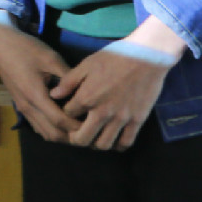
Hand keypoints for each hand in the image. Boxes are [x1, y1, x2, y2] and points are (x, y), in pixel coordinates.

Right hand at [0, 16, 79, 142]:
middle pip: (53, 134)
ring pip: (44, 133)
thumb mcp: (50, 58)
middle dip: (71, 136)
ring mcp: (23, 109)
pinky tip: (62, 121)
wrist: (0, 45)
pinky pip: (38, 126)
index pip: (60, 121)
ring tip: (78, 127)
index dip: (77, 126)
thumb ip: (68, 77)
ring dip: (61, 135)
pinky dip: (51, 129)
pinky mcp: (21, 106)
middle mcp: (28, 108)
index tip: (93, 123)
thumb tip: (85, 91)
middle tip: (89, 129)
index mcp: (36, 96)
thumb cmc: (26, 49)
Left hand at [50, 18, 184, 150]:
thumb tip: (53, 95)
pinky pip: (126, 142)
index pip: (68, 115)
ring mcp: (121, 119)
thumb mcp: (87, 64)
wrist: (147, 56)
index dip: (65, 114)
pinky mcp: (137, 121)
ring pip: (103, 145)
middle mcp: (102, 112)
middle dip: (75, 138)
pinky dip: (118, 145)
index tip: (68, 112)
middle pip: (82, 139)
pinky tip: (114, 139)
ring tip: (95, 136)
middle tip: (77, 132)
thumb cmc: (115, 57)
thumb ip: (69, 81)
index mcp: (87, 97)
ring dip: (95, 143)